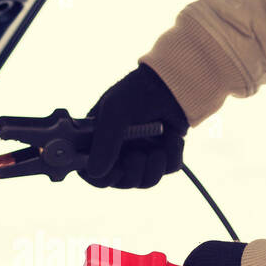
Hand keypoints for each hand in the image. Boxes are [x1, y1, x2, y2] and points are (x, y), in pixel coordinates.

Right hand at [83, 64, 188, 188]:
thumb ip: (105, 144)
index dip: (99, 178)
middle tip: (138, 156)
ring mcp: (142, 152)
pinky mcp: (164, 153)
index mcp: (99, 139)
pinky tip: (173, 138)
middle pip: (120, 182)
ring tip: (158, 149)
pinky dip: (171, 156)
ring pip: (145, 181)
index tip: (114, 173)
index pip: (90, 170)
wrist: (175, 83)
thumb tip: (95, 173)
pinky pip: (167, 170)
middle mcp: (118, 149)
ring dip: (153, 167)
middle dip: (132, 173)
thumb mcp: (116, 112)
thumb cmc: (139, 91)